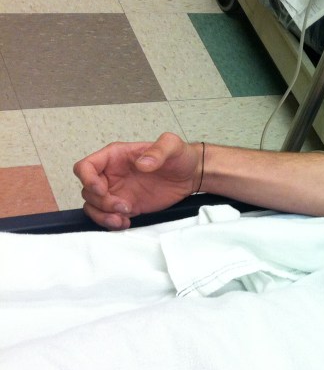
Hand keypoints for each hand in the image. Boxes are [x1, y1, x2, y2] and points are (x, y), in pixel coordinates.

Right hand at [73, 133, 201, 229]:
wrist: (191, 175)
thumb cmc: (179, 156)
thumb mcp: (173, 145)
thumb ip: (158, 150)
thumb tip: (143, 163)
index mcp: (115, 156)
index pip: (85, 166)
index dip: (87, 179)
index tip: (103, 190)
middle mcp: (111, 174)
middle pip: (87, 191)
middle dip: (102, 202)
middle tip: (124, 206)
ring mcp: (117, 191)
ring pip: (93, 206)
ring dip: (103, 216)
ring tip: (123, 219)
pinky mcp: (125, 206)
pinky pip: (108, 216)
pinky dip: (112, 223)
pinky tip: (126, 223)